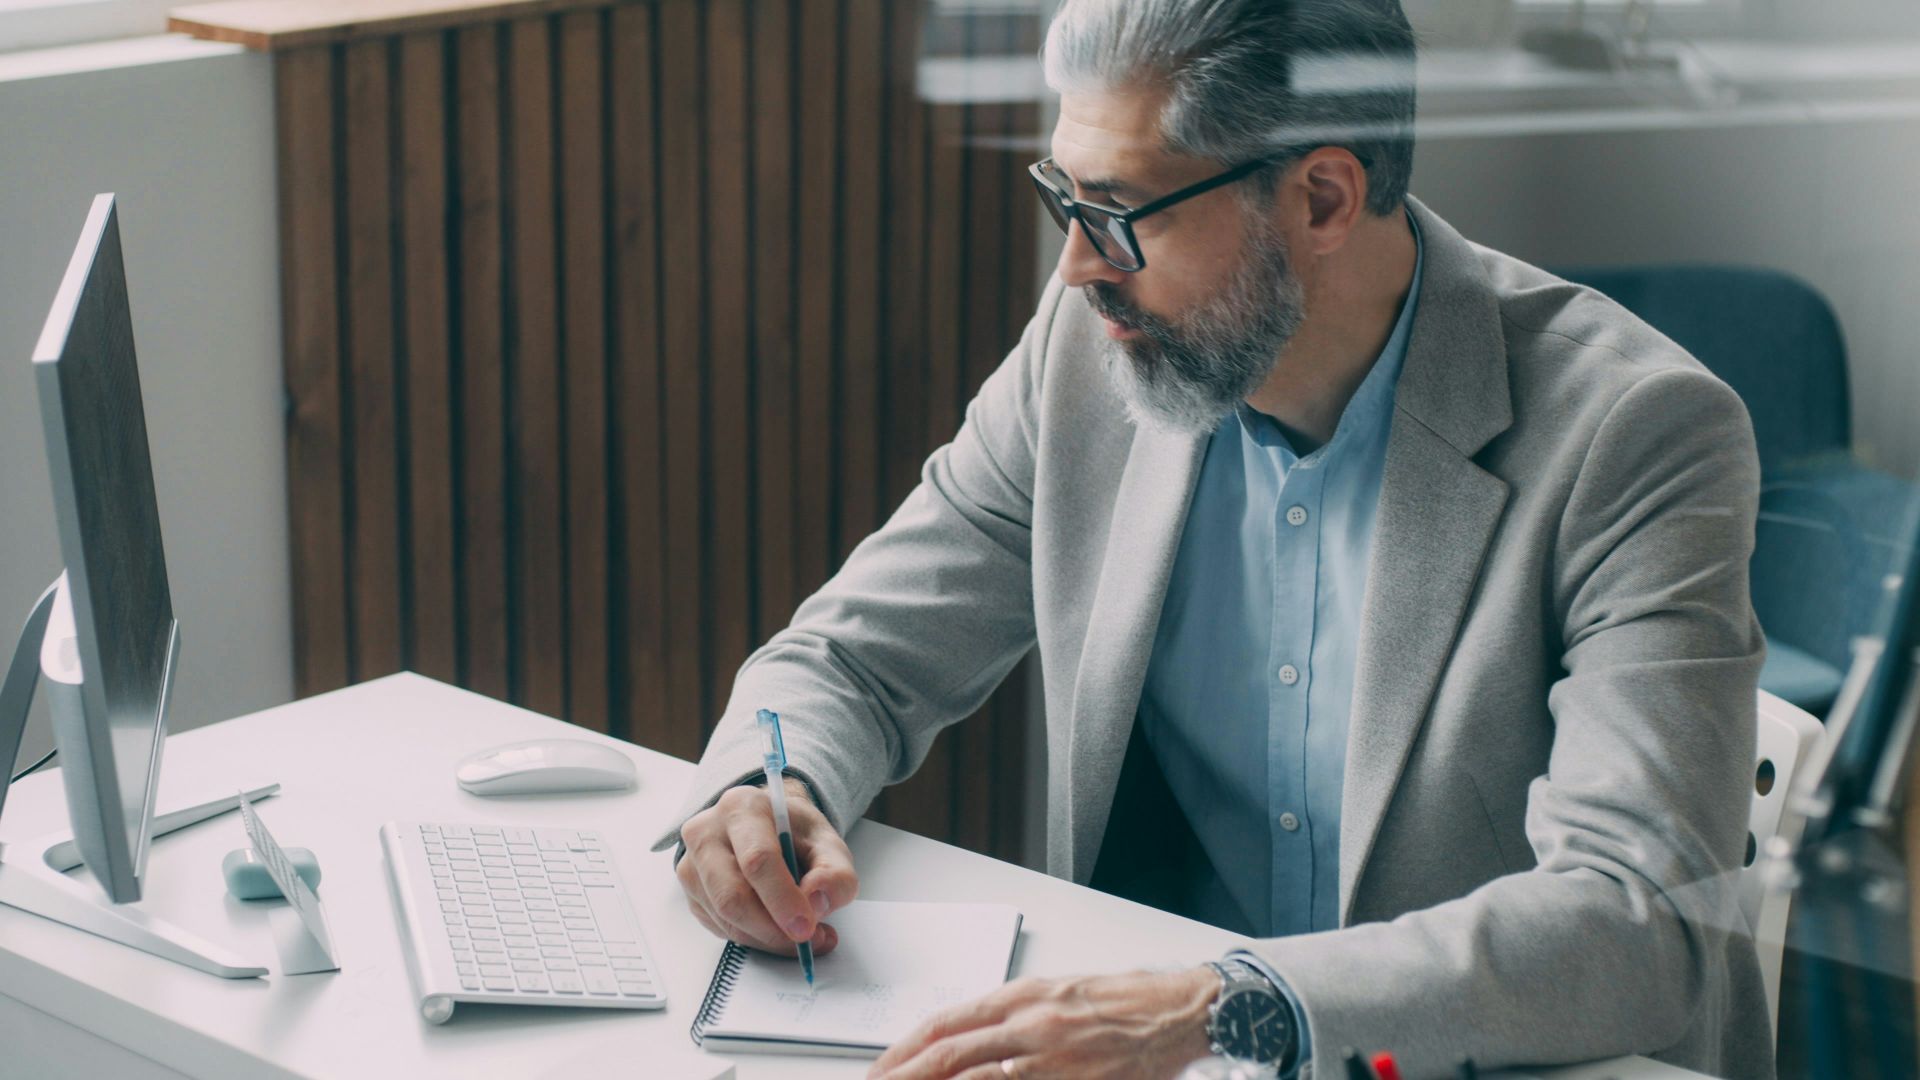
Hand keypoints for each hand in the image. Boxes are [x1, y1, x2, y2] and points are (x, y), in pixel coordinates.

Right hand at [675, 776, 859, 956]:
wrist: (769, 829)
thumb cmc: (795, 834)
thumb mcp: (828, 844)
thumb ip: (835, 873)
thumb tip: (817, 901)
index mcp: (742, 808)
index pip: (757, 859)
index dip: (782, 898)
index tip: (806, 926)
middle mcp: (706, 833)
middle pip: (732, 895)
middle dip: (772, 929)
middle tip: (807, 940)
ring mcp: (691, 865)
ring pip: (724, 918)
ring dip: (767, 938)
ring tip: (803, 935)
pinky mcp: (691, 894)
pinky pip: (720, 929)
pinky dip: (754, 938)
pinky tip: (777, 929)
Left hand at [869, 968, 1217, 1079]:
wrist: (1179, 1011)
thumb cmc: (1124, 1001)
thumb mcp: (1056, 994)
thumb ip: (1010, 1017)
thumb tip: (965, 1041)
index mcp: (1022, 997)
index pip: (944, 1024)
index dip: (903, 1051)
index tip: (880, 1069)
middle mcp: (1030, 1025)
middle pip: (948, 1056)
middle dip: (904, 1077)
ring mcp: (1051, 1060)